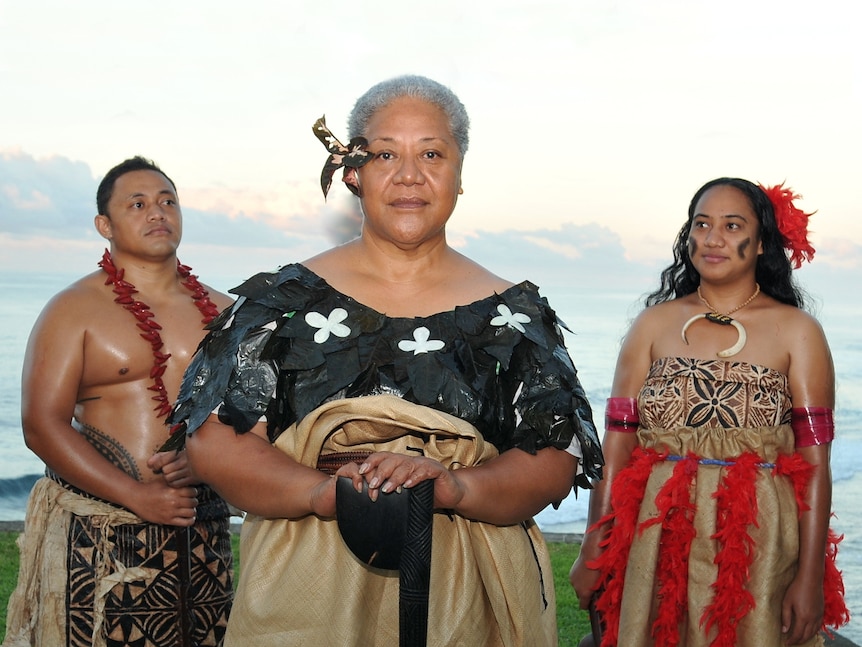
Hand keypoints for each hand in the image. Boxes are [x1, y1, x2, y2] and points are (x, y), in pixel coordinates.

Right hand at [129, 479, 198, 526]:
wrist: (136, 498)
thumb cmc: (150, 488)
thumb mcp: (164, 481)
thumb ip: (176, 481)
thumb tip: (188, 479)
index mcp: (174, 491)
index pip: (193, 492)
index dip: (193, 491)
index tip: (191, 492)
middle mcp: (174, 502)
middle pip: (194, 502)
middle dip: (193, 500)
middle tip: (190, 500)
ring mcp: (171, 512)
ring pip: (191, 512)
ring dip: (192, 510)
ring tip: (189, 508)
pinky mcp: (168, 520)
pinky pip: (185, 522)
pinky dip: (190, 520)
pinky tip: (188, 516)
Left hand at [147, 450, 195, 486]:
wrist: (211, 460)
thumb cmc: (189, 457)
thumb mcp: (177, 453)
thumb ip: (161, 456)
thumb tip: (148, 464)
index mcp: (181, 451)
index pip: (162, 460)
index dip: (157, 464)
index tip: (156, 466)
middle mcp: (185, 460)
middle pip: (165, 470)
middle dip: (165, 471)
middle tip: (170, 470)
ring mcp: (190, 470)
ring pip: (169, 478)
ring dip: (170, 478)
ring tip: (174, 475)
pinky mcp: (193, 479)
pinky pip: (176, 484)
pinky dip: (175, 483)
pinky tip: (179, 480)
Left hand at [335, 451, 465, 509]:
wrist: (452, 494)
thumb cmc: (427, 494)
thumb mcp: (406, 493)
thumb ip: (392, 491)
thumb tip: (370, 497)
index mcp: (402, 464)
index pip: (383, 457)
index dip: (372, 462)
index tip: (361, 472)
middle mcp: (412, 461)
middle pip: (392, 460)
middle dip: (380, 472)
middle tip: (373, 485)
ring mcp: (424, 464)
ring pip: (406, 465)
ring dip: (395, 477)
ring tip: (387, 489)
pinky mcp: (437, 470)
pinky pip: (424, 471)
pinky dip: (415, 478)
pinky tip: (408, 486)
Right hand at [570, 552, 601, 608]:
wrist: (591, 553)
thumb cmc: (601, 569)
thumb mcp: (603, 582)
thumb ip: (601, 592)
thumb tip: (602, 597)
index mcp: (585, 593)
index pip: (583, 606)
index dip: (587, 606)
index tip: (592, 602)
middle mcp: (576, 588)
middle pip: (579, 597)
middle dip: (585, 594)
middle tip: (593, 589)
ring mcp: (573, 581)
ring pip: (577, 588)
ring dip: (582, 586)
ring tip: (590, 579)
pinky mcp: (571, 574)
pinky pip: (575, 580)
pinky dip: (579, 579)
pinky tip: (586, 573)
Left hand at [781, 574, 823, 644]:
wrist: (811, 578)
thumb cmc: (796, 588)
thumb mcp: (786, 602)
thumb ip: (785, 617)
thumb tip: (784, 630)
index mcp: (803, 617)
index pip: (798, 634)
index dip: (792, 640)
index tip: (786, 643)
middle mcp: (813, 619)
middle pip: (807, 636)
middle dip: (799, 641)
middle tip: (792, 642)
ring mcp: (819, 615)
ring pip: (814, 632)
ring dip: (807, 637)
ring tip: (799, 638)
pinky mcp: (822, 612)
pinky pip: (818, 626)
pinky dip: (813, 631)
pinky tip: (808, 630)